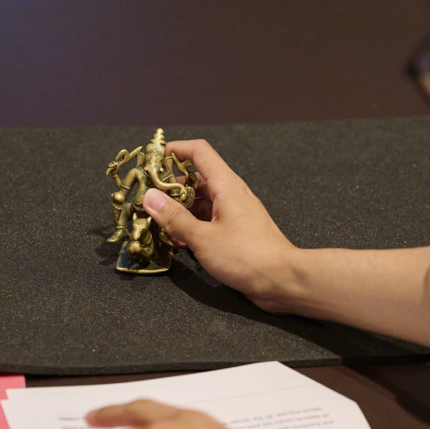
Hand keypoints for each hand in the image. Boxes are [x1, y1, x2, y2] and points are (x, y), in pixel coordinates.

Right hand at [142, 140, 301, 311]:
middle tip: (147, 200)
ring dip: (179, 210)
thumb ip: (175, 218)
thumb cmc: (247, 256)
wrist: (282, 279)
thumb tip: (150, 197)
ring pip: (200, 201)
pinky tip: (178, 241)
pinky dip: (192, 225)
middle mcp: (230, 193)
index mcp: (226, 185)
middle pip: (196, 178)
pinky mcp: (235, 231)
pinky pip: (208, 220)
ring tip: (157, 223)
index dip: (174, 149)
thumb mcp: (204, 237)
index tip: (152, 159)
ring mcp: (234, 212)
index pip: (199, 151)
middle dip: (170, 186)